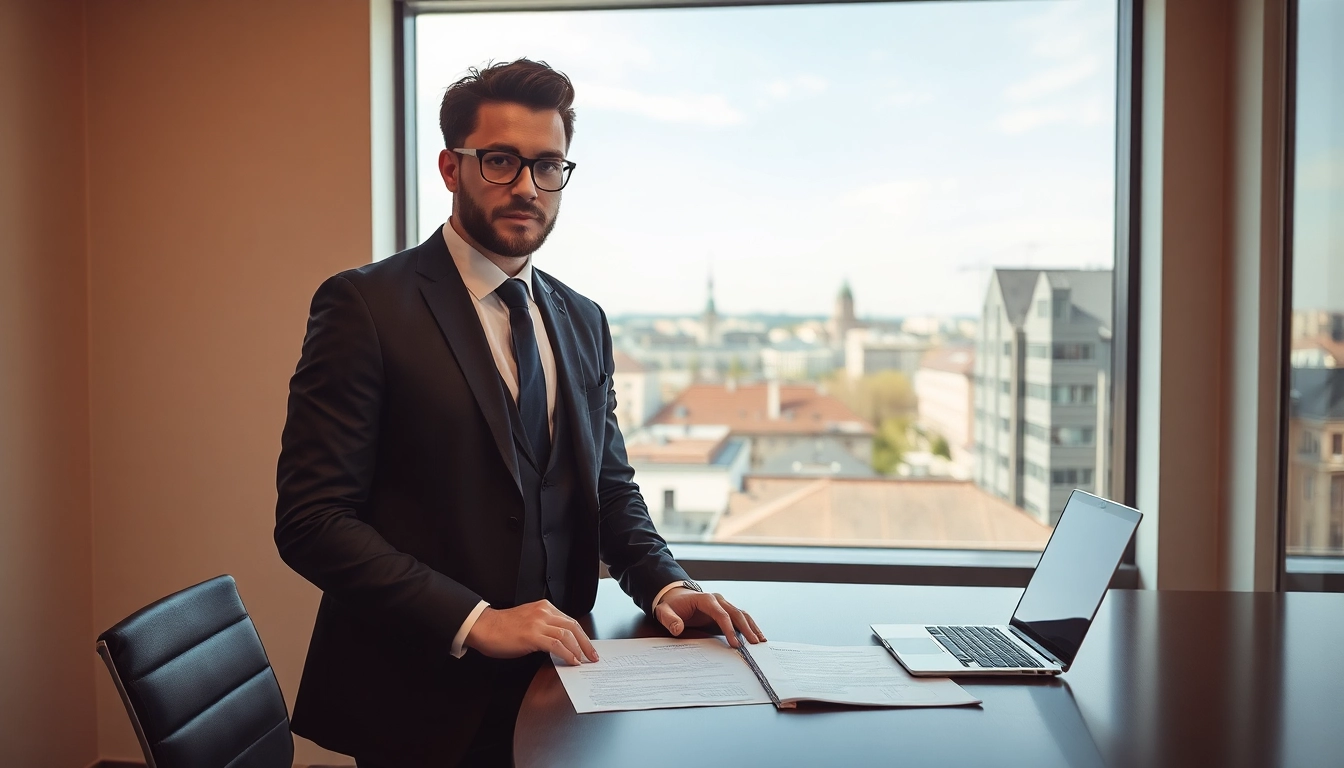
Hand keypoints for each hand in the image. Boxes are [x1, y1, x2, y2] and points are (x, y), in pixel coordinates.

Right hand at [465, 600, 598, 665]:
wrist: (484, 627)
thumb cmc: (502, 627)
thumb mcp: (528, 621)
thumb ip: (544, 627)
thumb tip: (560, 643)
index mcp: (544, 607)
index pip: (570, 621)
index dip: (582, 636)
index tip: (588, 647)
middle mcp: (543, 612)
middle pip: (573, 626)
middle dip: (586, 643)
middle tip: (592, 656)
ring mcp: (538, 623)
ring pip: (567, 635)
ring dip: (579, 650)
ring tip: (583, 661)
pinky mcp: (532, 635)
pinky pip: (556, 644)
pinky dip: (566, 653)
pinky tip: (571, 661)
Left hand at [654, 588, 764, 647]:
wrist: (674, 597)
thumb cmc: (671, 605)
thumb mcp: (664, 611)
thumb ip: (670, 619)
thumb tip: (678, 628)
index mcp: (705, 599)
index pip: (721, 614)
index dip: (729, 628)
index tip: (735, 643)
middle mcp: (717, 600)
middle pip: (736, 613)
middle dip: (746, 629)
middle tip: (754, 643)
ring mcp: (723, 605)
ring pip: (742, 614)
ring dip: (752, 627)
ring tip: (760, 641)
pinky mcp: (725, 611)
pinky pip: (740, 617)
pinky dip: (750, 626)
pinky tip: (756, 636)